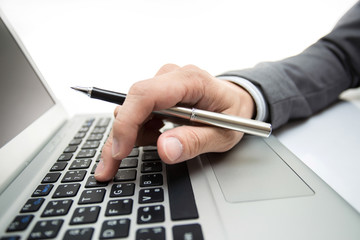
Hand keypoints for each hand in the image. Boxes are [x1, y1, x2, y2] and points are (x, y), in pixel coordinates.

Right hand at [94, 64, 254, 181]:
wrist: (236, 100)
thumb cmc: (233, 114)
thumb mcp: (223, 135)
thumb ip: (196, 142)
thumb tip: (164, 149)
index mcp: (191, 80)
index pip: (147, 94)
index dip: (128, 122)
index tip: (120, 150)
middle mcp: (172, 76)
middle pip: (132, 102)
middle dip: (118, 137)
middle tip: (110, 166)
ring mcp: (163, 82)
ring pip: (130, 108)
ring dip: (130, 135)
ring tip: (153, 145)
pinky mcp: (157, 91)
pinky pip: (137, 111)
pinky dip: (137, 130)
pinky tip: (155, 137)